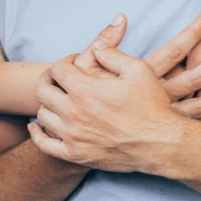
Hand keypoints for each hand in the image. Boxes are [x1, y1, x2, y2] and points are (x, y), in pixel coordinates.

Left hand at [31, 43, 190, 172]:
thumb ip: (111, 53)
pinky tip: (37, 126)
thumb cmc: (152, 106)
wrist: (162, 144)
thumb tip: (96, 45)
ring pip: (42, 115)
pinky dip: (37, 134)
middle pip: (43, 90)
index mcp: (84, 90)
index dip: (65, 62)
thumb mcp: (138, 69)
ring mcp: (73, 136)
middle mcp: (73, 113)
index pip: (57, 69)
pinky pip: (45, 145)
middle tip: (59, 78)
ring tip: (57, 99)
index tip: (75, 63)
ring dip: (47, 103)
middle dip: (49, 79)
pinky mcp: (76, 155)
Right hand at [72, 14, 200, 126]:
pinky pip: (195, 128)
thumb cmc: (79, 98)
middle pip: (195, 78)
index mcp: (140, 78)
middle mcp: (155, 98)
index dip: (193, 34)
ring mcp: (161, 118)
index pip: (173, 51)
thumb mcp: (84, 68)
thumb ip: (104, 42)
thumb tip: (122, 17)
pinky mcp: (162, 134)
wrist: (74, 136)